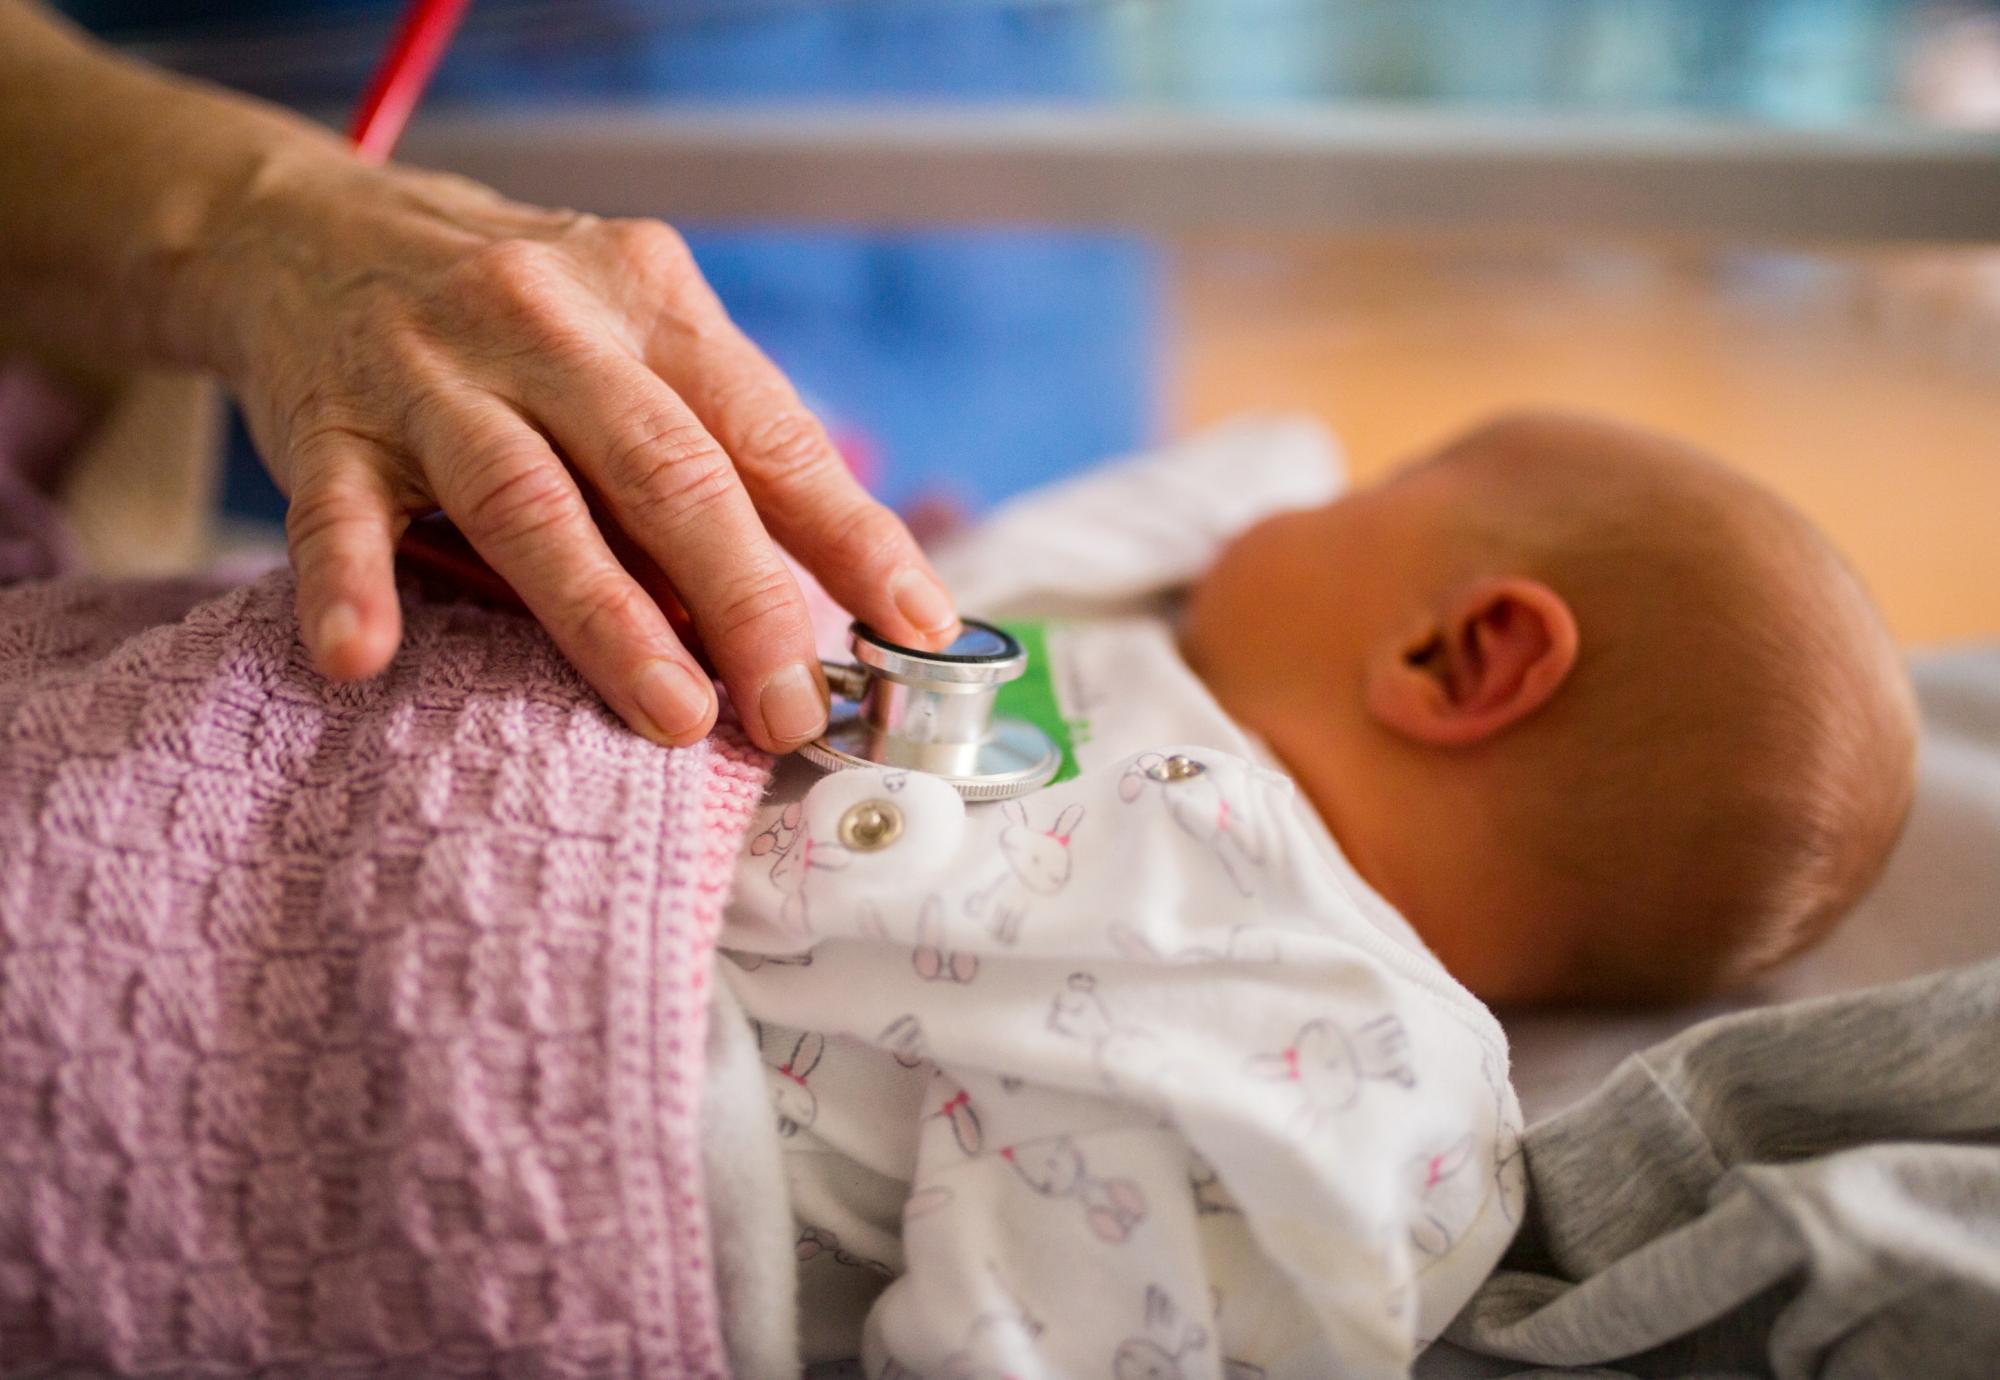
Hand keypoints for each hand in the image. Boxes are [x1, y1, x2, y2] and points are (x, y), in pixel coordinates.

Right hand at [200, 158, 957, 751]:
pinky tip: (363, 655)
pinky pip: (335, 511)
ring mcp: (431, 369)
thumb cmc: (513, 315)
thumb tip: (808, 609)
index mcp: (653, 302)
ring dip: (606, 617)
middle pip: (668, 471)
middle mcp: (550, 322)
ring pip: (530, 502)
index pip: (772, 433)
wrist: (308, 226)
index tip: (914, 627)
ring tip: (671, 715)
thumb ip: (707, 452)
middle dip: (745, 599)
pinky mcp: (324, 419)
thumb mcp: (628, 340)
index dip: (851, 537)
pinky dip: (351, 583)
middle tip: (792, 711)